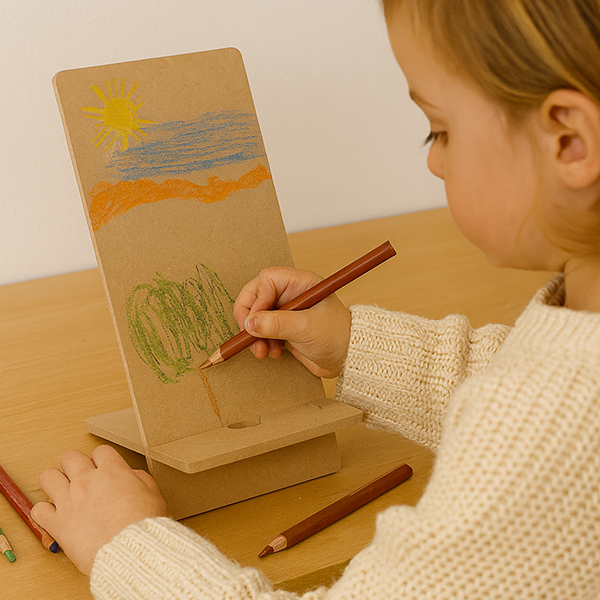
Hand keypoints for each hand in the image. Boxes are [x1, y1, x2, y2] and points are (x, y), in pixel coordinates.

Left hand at [31, 445, 166, 575]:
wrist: (130, 550)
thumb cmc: (143, 524)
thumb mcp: (152, 494)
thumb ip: (140, 479)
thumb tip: (131, 475)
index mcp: (112, 471)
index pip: (100, 451)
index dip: (103, 460)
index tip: (104, 470)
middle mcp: (87, 481)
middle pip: (70, 457)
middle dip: (76, 465)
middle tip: (82, 477)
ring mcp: (69, 500)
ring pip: (48, 476)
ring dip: (55, 481)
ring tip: (63, 491)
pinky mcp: (57, 523)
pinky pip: (39, 510)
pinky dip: (45, 512)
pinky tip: (56, 515)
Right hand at [233, 267, 350, 377]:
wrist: (348, 359)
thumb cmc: (338, 336)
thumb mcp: (307, 328)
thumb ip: (277, 324)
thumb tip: (249, 323)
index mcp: (301, 283)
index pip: (267, 280)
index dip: (257, 300)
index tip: (256, 321)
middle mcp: (291, 293)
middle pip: (256, 296)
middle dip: (251, 319)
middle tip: (250, 337)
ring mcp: (286, 310)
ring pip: (256, 315)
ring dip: (255, 334)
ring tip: (264, 351)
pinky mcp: (283, 327)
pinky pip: (261, 330)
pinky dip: (260, 342)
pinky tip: (272, 352)